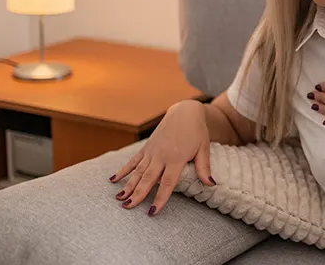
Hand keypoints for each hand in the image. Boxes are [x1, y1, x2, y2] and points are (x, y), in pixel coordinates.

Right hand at [108, 100, 215, 215]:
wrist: (184, 112)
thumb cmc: (196, 131)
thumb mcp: (203, 149)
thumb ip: (204, 168)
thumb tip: (211, 185)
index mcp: (176, 158)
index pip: (167, 183)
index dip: (160, 198)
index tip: (152, 211)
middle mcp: (161, 156)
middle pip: (148, 179)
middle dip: (137, 194)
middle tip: (128, 208)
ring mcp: (152, 151)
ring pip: (138, 171)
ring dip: (128, 185)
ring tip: (119, 199)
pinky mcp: (147, 147)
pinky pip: (133, 161)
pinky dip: (124, 170)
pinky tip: (114, 180)